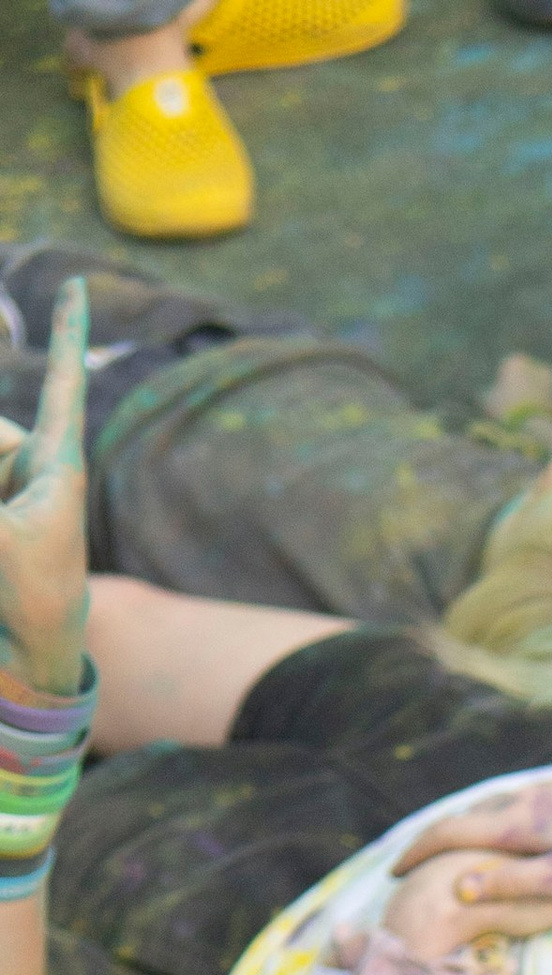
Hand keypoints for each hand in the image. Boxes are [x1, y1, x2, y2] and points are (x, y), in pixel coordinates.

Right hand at [0, 281, 86, 704]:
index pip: (62, 384)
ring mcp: (12, 480)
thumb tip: (0, 450)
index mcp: (58, 465)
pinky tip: (4, 537)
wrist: (37, 646)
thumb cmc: (32, 597)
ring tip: (4, 542)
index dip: (68, 332)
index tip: (78, 284)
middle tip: (5, 525)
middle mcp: (35, 463)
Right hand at [392, 767, 551, 921]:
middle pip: (462, 817)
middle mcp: (523, 799)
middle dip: (430, 841)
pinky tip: (494, 834)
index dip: (416, 854)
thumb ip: (514, 884)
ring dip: (458, 829)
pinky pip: (509, 807)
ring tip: (440, 852)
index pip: (450, 833)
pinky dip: (487, 822)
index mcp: (519, 822)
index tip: (392, 876)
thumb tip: (460, 888)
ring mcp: (542, 791)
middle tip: (404, 865)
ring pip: (486, 809)